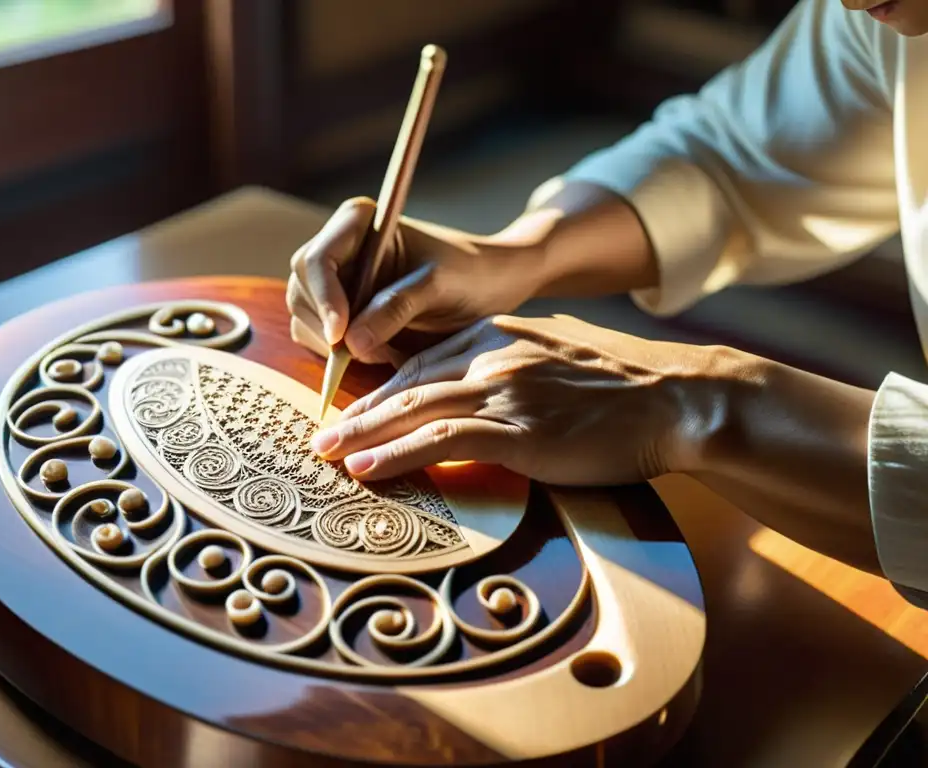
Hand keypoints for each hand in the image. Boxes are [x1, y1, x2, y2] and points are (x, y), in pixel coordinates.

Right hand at [286, 197, 540, 364]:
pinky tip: (381, 353)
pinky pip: (317, 338)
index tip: (342, 336)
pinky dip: (339, 356)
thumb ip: (397, 307)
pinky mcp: (338, 311)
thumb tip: (350, 342)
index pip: (318, 259)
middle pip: (302, 290)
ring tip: (388, 350)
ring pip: (304, 318)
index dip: (324, 298)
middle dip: (329, 327)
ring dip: (336, 346)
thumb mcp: (440, 286)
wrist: (490, 286)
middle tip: (375, 351)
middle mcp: (338, 247)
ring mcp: (334, 281)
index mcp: (357, 222)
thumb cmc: (471, 274)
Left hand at [310, 314, 731, 484]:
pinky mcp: (520, 429)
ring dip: (363, 434)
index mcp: (498, 333)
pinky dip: (398, 455)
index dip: (382, 391)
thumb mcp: (558, 357)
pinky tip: (367, 470)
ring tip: (326, 456)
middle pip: (407, 383)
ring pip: (414, 408)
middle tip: (321, 437)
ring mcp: (504, 390)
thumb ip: (513, 367)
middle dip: (358, 412)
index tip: (356, 414)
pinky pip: (442, 440)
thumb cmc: (622, 386)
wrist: (676, 399)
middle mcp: (492, 354)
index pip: (423, 362)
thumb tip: (486, 394)